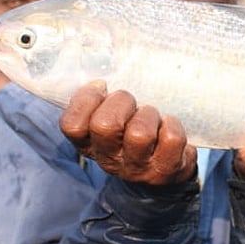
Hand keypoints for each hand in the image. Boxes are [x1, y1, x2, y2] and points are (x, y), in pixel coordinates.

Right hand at [59, 81, 196, 184]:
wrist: (164, 171)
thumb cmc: (133, 132)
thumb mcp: (110, 117)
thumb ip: (100, 99)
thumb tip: (101, 72)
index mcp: (89, 144)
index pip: (72, 125)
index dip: (87, 100)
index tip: (103, 87)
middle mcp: (109, 160)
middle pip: (105, 126)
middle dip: (122, 102)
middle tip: (132, 104)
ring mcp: (138, 168)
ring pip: (140, 134)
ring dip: (149, 115)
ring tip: (152, 118)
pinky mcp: (166, 170)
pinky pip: (170, 138)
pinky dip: (172, 124)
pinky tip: (168, 127)